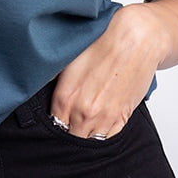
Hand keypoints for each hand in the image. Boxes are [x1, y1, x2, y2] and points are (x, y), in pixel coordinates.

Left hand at [51, 4, 165, 138]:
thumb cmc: (104, 42)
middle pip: (70, 135)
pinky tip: (102, 117)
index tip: (59, 115)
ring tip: (88, 116)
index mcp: (65, 97)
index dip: (55, 120)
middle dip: (70, 127)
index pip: (53, 124)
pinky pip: (109, 136)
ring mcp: (104, 117)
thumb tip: (40, 87)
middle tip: (73, 116)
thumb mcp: (70, 59)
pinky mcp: (123, 117)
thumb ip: (53, 79)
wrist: (136, 38)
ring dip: (87, 131)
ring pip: (90, 139)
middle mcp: (83, 112)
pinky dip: (104, 130)